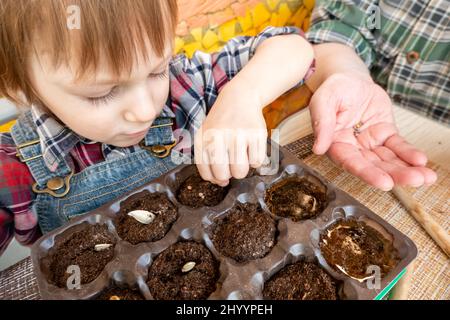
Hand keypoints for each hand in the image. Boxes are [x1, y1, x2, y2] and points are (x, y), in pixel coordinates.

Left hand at [194, 85, 266, 185]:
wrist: (239, 98)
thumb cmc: (221, 121)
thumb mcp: (206, 134)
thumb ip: (207, 157)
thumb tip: (219, 181)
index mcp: (204, 138)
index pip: (205, 171)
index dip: (213, 178)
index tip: (219, 177)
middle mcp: (219, 137)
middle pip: (223, 174)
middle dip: (228, 176)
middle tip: (231, 169)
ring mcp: (238, 135)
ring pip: (240, 170)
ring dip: (241, 170)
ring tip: (241, 160)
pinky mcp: (256, 134)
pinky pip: (256, 161)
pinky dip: (255, 161)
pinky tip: (251, 151)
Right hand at [309, 72, 436, 190]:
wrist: (350, 79)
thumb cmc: (334, 90)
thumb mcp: (323, 101)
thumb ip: (322, 123)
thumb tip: (318, 148)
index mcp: (335, 144)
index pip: (351, 162)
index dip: (367, 173)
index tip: (383, 183)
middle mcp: (353, 148)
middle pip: (374, 166)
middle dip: (395, 174)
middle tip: (415, 180)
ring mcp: (370, 143)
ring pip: (388, 160)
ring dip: (407, 169)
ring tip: (425, 177)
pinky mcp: (385, 134)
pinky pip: (398, 146)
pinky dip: (409, 154)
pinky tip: (420, 160)